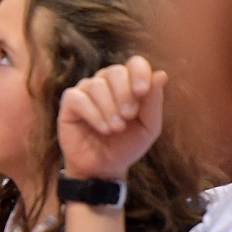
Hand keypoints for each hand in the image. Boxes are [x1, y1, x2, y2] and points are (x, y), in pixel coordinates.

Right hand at [58, 56, 166, 179]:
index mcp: (128, 84)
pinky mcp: (69, 104)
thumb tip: (161, 74)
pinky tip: (102, 128)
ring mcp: (86, 91)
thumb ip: (154, 102)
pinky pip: (79, 98)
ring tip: (115, 128)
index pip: (134, 64)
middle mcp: (106, 83)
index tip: (142, 92)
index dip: (139, 73)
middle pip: (114, 72)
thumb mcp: (148, 127)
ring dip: (109, 108)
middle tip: (128, 116)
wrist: (103, 167)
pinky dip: (93, 113)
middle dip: (123, 94)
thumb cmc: (126, 145)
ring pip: (96, 85)